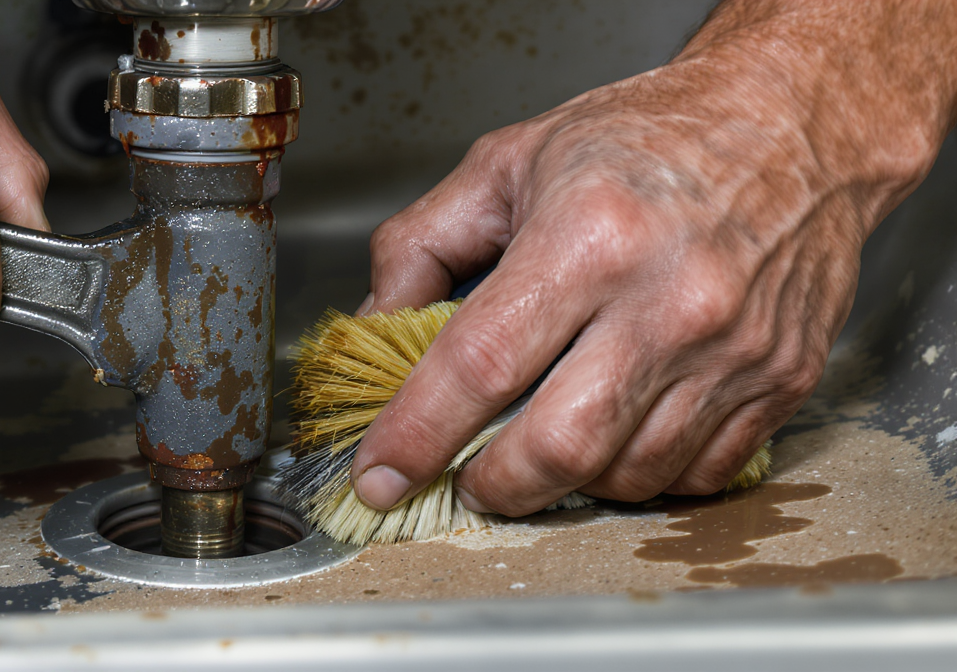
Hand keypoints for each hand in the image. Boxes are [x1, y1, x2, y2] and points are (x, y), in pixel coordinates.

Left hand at [352, 0, 955, 514]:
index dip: (418, 435)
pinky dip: (643, 476)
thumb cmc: (648, 137)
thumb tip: (377, 327)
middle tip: (467, 479)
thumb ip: (422, 243)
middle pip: (560, 446)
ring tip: (543, 443)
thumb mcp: (508, 162)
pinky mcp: (782, 380)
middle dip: (494, 485)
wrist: (794, 122)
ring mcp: (734, 348)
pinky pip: (698, 475)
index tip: (381, 475)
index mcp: (588, 235)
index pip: (480, 365)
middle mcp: (668, 299)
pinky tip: (618, 434)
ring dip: (568, 483)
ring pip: (629, 475)